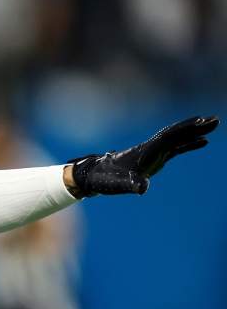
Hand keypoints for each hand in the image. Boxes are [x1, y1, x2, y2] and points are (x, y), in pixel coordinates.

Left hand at [68, 115, 217, 195]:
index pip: (169, 137)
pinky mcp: (153, 159)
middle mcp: (150, 148)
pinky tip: (202, 142)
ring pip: (177, 139)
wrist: (93, 176)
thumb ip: (131, 185)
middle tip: (216, 120)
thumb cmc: (104, 179)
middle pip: (176, 134)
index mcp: (145, 151)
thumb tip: (143, 189)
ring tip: (213, 125)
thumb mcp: (117, 184)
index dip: (185, 129)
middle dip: (195, 127)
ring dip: (194, 132)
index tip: (201, 122)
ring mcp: (153, 153)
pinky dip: (189, 144)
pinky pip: (175, 149)